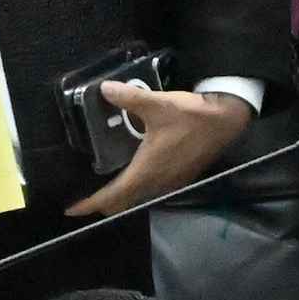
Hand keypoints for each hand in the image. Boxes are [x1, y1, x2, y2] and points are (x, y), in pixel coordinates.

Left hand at [64, 82, 254, 218]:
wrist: (226, 120)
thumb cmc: (191, 116)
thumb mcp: (157, 104)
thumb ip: (129, 98)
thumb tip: (104, 89)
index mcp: (146, 170)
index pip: (112, 196)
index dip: (90, 204)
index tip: (72, 209)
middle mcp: (157, 182)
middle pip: (123, 203)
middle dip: (103, 204)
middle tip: (85, 198)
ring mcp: (171, 182)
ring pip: (139, 198)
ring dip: (121, 196)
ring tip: (104, 186)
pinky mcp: (180, 177)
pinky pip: (151, 190)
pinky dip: (137, 188)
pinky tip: (134, 173)